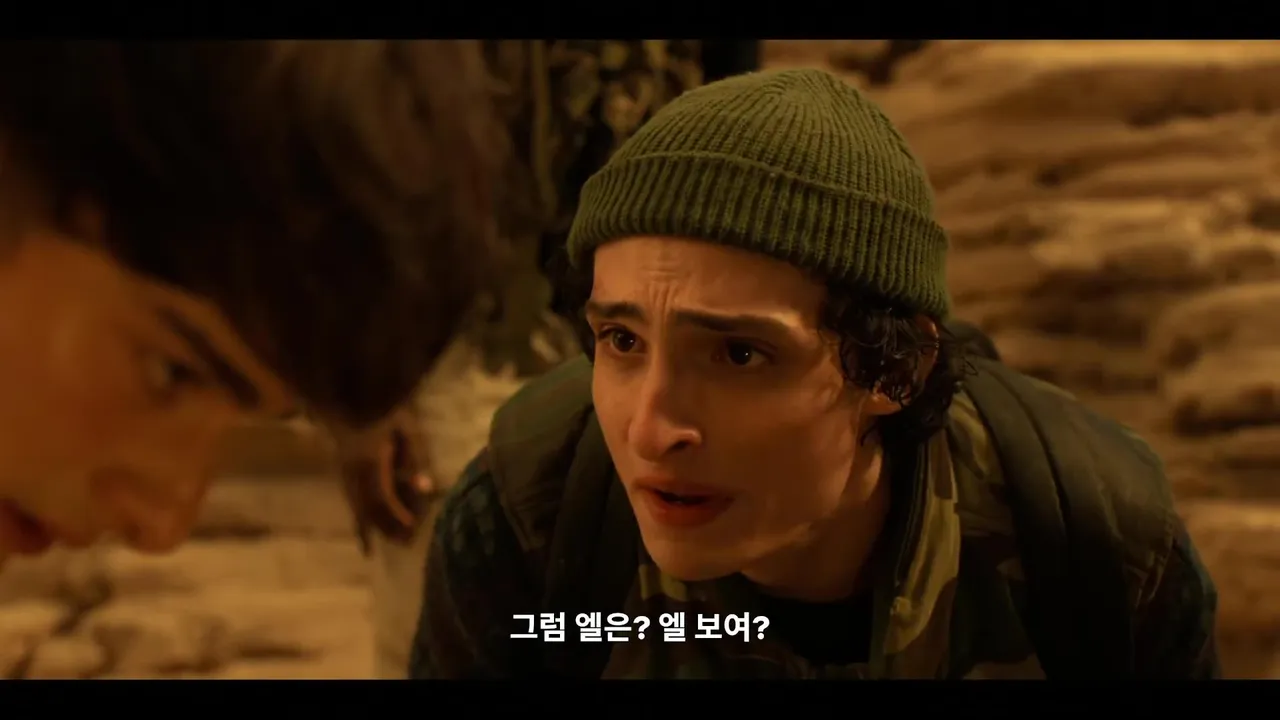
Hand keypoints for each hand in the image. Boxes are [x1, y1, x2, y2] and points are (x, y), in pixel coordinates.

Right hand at [338, 408, 438, 554]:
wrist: (349, 388)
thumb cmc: (382, 404)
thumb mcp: (405, 428)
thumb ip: (415, 457)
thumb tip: (425, 487)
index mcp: (369, 461)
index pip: (383, 499)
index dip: (397, 517)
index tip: (413, 529)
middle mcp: (352, 472)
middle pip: (369, 509)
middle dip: (388, 527)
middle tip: (406, 543)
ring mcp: (343, 472)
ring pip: (357, 507)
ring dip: (372, 527)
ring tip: (385, 544)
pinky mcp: (341, 471)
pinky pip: (350, 501)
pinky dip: (358, 522)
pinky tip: (363, 541)